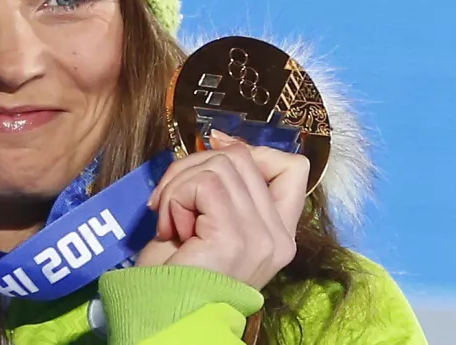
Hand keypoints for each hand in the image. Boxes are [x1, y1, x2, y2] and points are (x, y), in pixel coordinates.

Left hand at [136, 131, 309, 288]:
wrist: (162, 314)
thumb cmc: (176, 274)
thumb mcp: (206, 220)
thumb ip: (222, 185)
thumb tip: (222, 140)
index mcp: (278, 233)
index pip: (293, 167)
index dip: (251, 150)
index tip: (215, 150)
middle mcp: (279, 236)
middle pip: (243, 157)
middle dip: (194, 167)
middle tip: (169, 201)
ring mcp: (262, 237)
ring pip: (220, 165)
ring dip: (179, 185)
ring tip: (170, 220)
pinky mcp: (236, 237)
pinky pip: (204, 184)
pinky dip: (176, 197)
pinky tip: (170, 227)